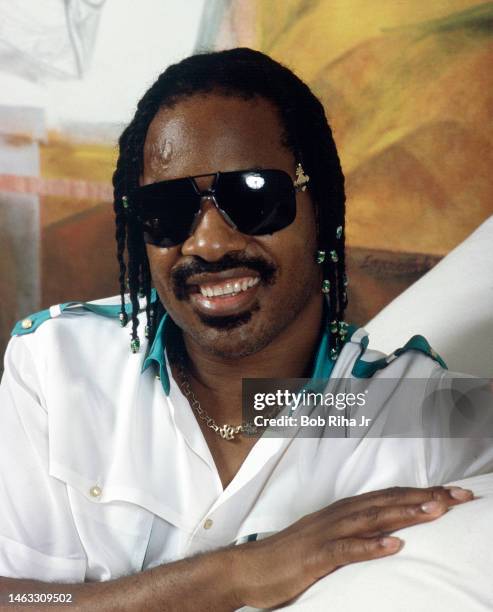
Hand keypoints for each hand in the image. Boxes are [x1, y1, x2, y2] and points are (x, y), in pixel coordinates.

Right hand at [230, 485, 472, 608]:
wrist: (250, 567)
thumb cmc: (291, 556)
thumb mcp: (329, 540)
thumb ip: (355, 531)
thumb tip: (388, 530)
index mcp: (343, 512)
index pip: (389, 497)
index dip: (421, 493)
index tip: (453, 492)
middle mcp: (338, 516)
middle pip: (387, 502)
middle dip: (425, 497)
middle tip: (459, 495)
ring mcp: (326, 534)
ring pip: (370, 519)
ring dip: (403, 513)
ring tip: (434, 510)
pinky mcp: (314, 556)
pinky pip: (345, 550)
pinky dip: (370, 546)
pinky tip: (393, 545)